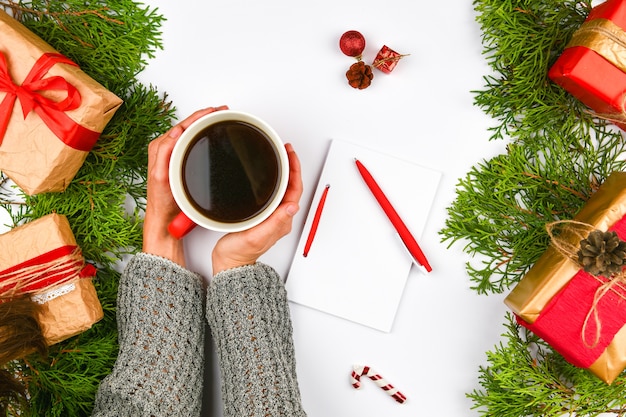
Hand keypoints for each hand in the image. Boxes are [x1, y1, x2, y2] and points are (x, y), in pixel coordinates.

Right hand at [143, 106, 227, 265]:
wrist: (166, 221)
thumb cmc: (179, 202)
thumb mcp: (196, 180)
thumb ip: (205, 166)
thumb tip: (228, 158)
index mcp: (174, 152)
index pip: (190, 127)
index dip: (205, 117)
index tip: (222, 111)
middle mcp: (165, 152)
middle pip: (184, 125)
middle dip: (202, 115)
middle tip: (220, 109)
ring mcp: (160, 160)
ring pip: (175, 132)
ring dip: (191, 121)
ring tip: (207, 114)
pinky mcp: (158, 171)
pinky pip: (164, 149)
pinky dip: (173, 139)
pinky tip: (183, 131)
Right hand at [212, 143, 302, 274]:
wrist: (230, 263)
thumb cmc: (240, 252)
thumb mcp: (256, 236)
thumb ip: (275, 222)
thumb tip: (292, 207)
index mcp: (282, 220)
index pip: (295, 190)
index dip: (295, 170)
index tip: (290, 155)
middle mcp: (280, 218)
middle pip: (292, 187)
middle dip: (291, 167)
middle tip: (286, 150)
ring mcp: (272, 217)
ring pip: (284, 190)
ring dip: (284, 172)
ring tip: (280, 157)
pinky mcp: (263, 216)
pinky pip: (274, 194)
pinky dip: (274, 181)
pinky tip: (268, 175)